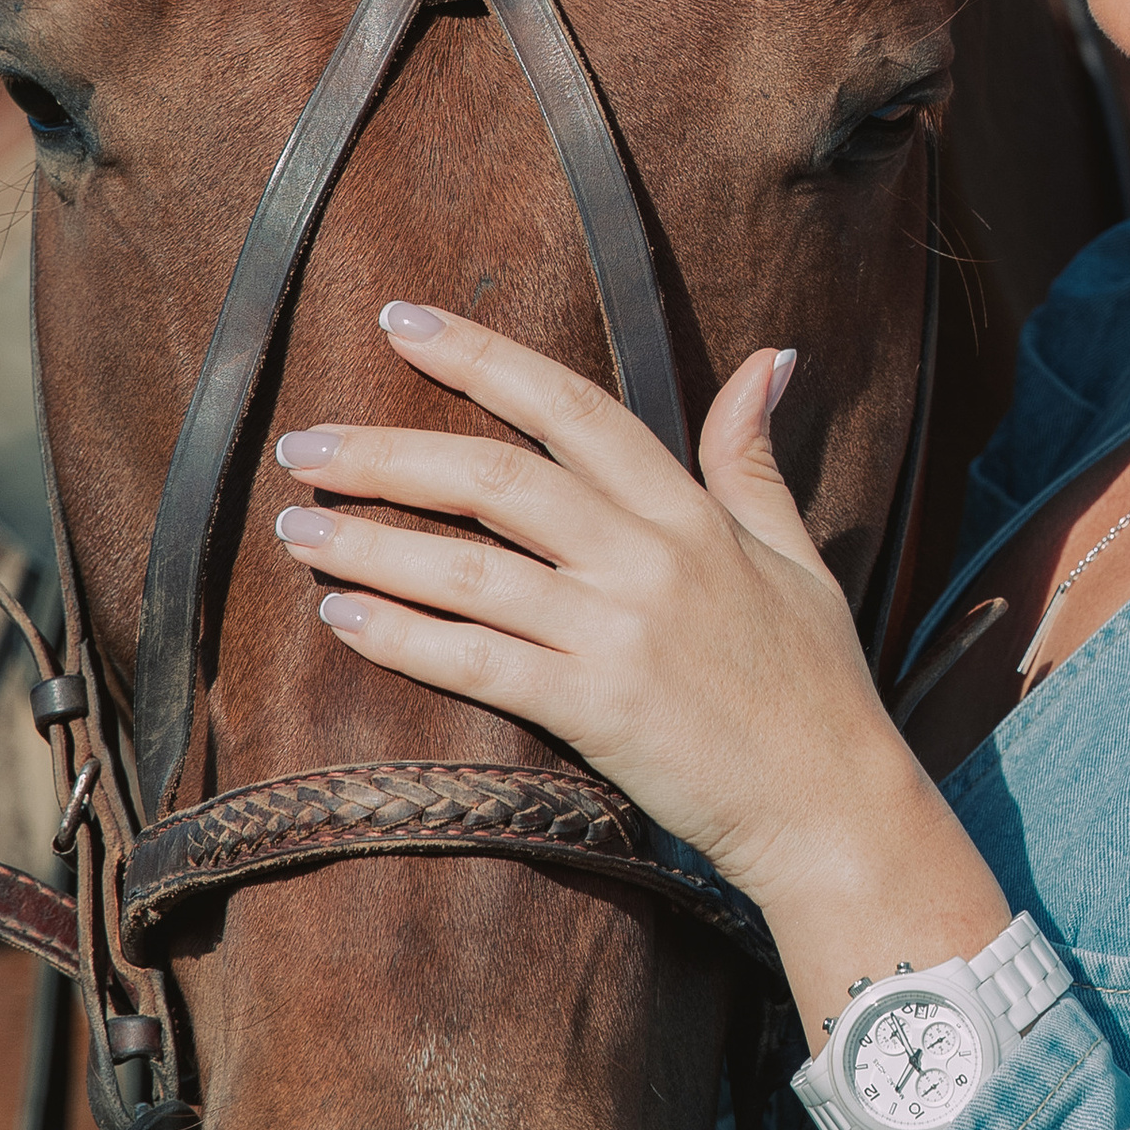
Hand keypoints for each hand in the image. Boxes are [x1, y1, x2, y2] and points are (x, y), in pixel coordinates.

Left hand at [269, 299, 900, 909]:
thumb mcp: (797, 556)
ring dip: (370, 543)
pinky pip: (476, 662)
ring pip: (469, 569)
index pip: (571, 408)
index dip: (482, 357)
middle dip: (387, 453)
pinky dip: (402, 638)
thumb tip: (770, 357)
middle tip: (302, 442)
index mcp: (691, 514)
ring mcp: (620, 634)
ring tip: (296, 526)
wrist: (833, 809)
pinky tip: (340, 618)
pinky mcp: (596, 710)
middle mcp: (650, 559)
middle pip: (497, 477)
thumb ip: (754, 460)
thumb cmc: (817, 688)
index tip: (402, 321)